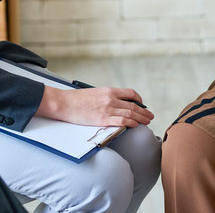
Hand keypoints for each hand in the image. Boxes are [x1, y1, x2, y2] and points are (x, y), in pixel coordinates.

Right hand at [37, 86, 153, 127]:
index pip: (130, 93)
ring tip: (147, 121)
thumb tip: (114, 103)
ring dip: (141, 118)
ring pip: (130, 113)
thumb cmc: (76, 99)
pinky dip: (131, 123)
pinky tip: (136, 125)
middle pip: (133, 105)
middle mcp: (111, 99)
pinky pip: (122, 121)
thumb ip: (106, 97)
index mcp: (109, 91)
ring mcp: (108, 109)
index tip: (142, 105)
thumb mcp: (95, 93)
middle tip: (150, 116)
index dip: (139, 99)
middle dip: (143, 111)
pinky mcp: (103, 120)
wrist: (64, 103)